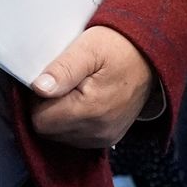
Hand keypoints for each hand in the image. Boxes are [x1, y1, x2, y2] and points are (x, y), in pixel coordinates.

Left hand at [27, 26, 156, 148]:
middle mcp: (98, 132)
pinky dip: (73, 122)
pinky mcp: (109, 139)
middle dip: (48, 108)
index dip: (37, 100)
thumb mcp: (87, 48)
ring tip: (75, 89)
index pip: (40, 120)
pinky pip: (76, 138)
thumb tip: (39, 88)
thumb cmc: (117, 47)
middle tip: (63, 82)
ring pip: (61, 136)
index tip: (50, 80)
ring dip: (60, 115)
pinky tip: (82, 100)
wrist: (149, 56)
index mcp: (90, 110)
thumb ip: (62, 69)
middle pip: (49, 131)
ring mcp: (105, 138)